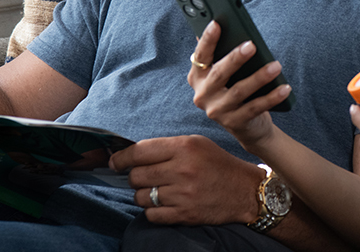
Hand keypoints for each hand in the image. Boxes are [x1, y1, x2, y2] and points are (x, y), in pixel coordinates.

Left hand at [109, 134, 262, 224]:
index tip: (115, 162)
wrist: (244, 191)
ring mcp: (183, 194)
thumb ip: (166, 147)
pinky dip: (153, 211)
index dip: (122, 158)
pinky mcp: (184, 214)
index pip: (140, 151)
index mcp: (185, 147)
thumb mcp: (197, 144)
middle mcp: (182, 169)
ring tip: (157, 191)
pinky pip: (151, 215)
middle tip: (143, 177)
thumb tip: (131, 155)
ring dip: (143, 195)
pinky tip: (164, 203)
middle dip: (134, 177)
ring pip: (140, 197)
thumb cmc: (218, 164)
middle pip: (136, 175)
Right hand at [187, 21, 289, 151]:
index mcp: (197, 77)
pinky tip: (285, 88)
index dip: (207, 40)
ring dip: (259, 77)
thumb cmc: (236, 88)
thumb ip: (225, 53)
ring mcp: (217, 111)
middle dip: (235, 58)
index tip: (217, 23)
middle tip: (252, 45)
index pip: (200, 56)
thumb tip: (231, 26)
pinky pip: (255, 107)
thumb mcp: (228, 73)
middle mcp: (202, 95)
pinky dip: (271, 97)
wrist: (247, 126)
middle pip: (219, 74)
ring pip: (239, 91)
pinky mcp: (234, 123)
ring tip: (276, 66)